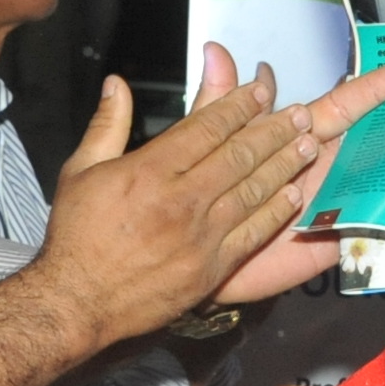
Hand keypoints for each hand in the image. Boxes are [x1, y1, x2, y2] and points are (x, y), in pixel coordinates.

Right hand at [35, 58, 327, 344]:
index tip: (262, 91)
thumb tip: (117, 83)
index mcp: (149, 170)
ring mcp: (200, 236)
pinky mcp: (211, 267)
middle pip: (239, 155)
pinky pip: (252, 233)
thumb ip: (106, 124)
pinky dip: (276, 213)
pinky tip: (294, 196)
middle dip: (274, 130)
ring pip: (253, 191)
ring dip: (285, 165)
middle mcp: (180, 199)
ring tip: (309, 145)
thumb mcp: (80, 171)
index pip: (207, 127)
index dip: (239, 105)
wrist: (78, 302)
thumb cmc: (76, 236)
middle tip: (301, 114)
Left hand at [213, 43, 384, 304]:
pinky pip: (368, 231)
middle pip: (370, 142)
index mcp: (295, 140)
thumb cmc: (203, 198)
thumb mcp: (207, 143)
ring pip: (376, 183)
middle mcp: (319, 170)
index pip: (339, 108)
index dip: (369, 90)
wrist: (192, 256)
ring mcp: (329, 205)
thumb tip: (216, 51)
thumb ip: (219, 103)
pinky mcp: (331, 242)